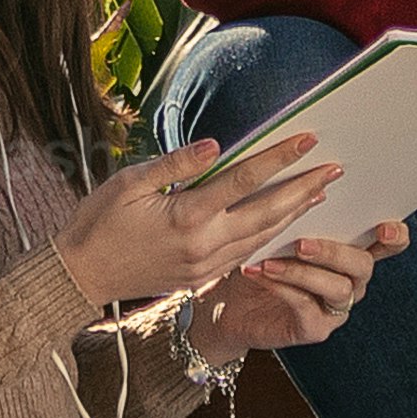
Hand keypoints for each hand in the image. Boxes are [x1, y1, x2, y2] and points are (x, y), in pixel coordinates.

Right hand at [56, 129, 338, 308]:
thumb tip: (216, 145)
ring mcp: (205, 265)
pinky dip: (272, 237)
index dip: (280, 158)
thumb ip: (177, 164)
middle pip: (267, 213)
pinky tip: (285, 223)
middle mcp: (204, 244)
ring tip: (320, 194)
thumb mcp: (130, 182)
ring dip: (294, 214)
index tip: (308, 140)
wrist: (81, 274)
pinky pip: (247, 254)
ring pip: (262, 237)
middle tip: (335, 170)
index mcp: (187, 216)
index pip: (245, 180)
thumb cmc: (99, 221)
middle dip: (304, 189)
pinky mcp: (202, 277)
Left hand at [192, 213, 403, 360]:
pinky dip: (283, 288)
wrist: (227, 301)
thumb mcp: (278, 226)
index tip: (384, 227)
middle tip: (302, 243)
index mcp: (352, 250)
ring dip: (304, 272)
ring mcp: (336, 308)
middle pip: (363, 265)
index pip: (390, 243)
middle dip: (335, 252)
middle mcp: (352, 280)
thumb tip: (312, 178)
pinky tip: (260, 273)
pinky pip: (307, 308)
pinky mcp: (315, 328)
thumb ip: (301, 207)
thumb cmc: (257, 254)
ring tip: (271, 261)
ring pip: (338, 289)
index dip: (396, 235)